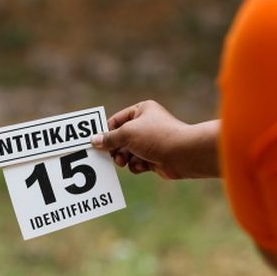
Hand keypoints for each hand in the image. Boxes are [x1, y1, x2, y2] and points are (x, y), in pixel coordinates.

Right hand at [91, 100, 220, 178]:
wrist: (182, 154)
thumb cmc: (156, 137)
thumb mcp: (127, 134)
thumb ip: (109, 138)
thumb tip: (94, 141)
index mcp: (142, 110)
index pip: (117, 120)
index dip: (106, 132)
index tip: (96, 143)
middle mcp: (147, 124)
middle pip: (121, 138)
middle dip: (115, 148)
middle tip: (110, 155)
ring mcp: (151, 142)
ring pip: (128, 152)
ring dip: (125, 158)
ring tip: (124, 161)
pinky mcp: (154, 157)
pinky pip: (138, 162)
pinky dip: (137, 165)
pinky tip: (142, 165)